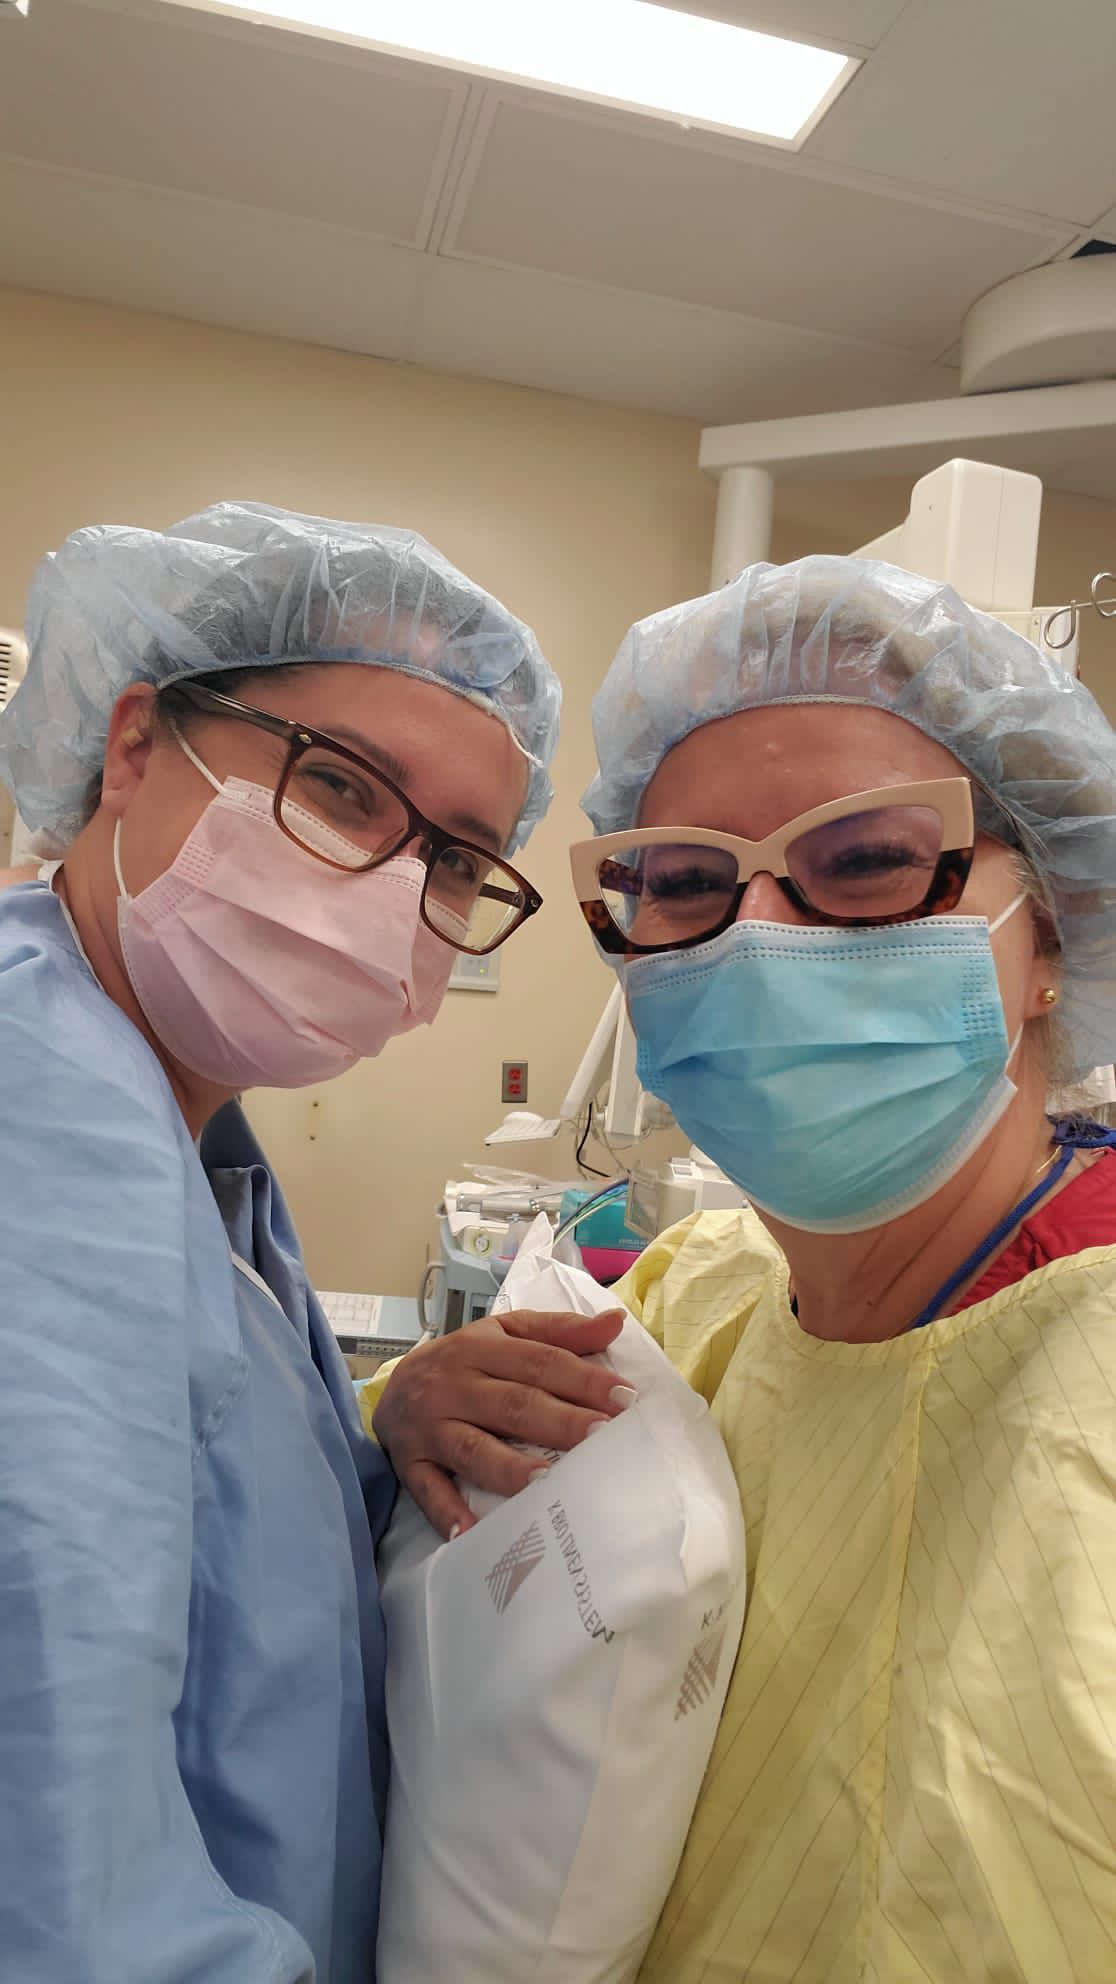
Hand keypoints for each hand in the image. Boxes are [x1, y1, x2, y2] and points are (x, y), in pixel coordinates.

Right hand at [374, 1308, 631, 1540]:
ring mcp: (430, 1427)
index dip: (584, 1379)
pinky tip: (471, 1531)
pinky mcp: (411, 1464)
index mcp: (481, 1348)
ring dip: (508, 1466)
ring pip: (472, 1447)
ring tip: (546, 1482)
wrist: (391, 1388)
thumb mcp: (504, 1333)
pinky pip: (428, 1490)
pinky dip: (447, 1512)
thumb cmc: (462, 1362)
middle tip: (601, 1438)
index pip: (540, 1361)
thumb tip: (615, 1322)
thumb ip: (559, 1330)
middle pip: (512, 1404)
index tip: (626, 1399)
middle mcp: (454, 1385)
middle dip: (560, 1421)